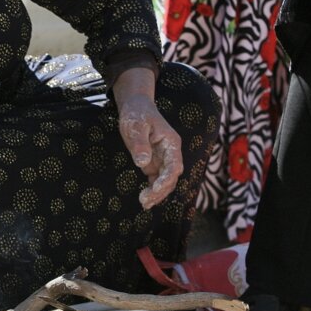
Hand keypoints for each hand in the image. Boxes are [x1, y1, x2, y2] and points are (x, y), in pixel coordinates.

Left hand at [113, 67, 182, 208]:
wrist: (135, 107)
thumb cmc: (136, 113)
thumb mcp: (135, 125)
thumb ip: (139, 143)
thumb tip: (142, 163)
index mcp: (171, 143)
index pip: (174, 166)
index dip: (167, 179)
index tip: (155, 189)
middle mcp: (170, 153)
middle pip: (171, 177)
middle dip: (161, 191)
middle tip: (144, 201)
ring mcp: (162, 159)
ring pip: (165, 181)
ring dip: (157, 194)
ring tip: (144, 203)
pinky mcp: (154, 163)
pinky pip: (156, 180)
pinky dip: (152, 190)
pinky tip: (144, 199)